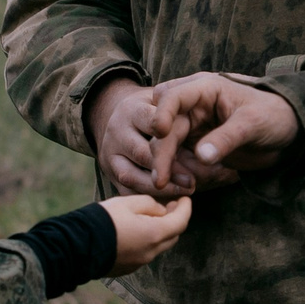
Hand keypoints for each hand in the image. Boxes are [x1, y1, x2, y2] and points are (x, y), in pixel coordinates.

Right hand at [86, 76, 193, 196]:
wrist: (125, 119)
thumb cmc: (158, 112)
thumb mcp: (167, 103)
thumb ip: (181, 110)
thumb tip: (193, 124)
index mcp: (132, 109)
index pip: (151, 121)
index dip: (168, 132)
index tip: (188, 144)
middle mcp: (117, 131)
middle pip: (141, 153)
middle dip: (169, 168)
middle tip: (192, 182)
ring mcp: (110, 154)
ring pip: (131, 176)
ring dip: (160, 189)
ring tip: (186, 191)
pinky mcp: (111, 173)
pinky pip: (128, 191)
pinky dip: (150, 198)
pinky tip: (172, 201)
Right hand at [101, 194, 192, 271]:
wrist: (77, 246)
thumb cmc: (103, 220)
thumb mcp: (127, 203)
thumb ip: (149, 204)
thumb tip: (160, 211)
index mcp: (154, 234)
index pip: (181, 221)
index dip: (186, 208)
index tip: (185, 198)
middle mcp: (151, 252)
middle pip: (173, 235)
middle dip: (175, 219)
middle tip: (170, 204)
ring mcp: (140, 263)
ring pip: (159, 245)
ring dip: (161, 231)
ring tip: (152, 216)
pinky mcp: (128, 268)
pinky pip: (145, 253)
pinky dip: (147, 240)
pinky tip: (136, 230)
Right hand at [145, 73, 301, 191]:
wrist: (287, 134)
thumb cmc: (273, 117)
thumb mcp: (253, 124)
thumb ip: (227, 138)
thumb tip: (202, 157)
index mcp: (205, 89)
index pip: (173, 97)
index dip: (162, 113)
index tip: (160, 132)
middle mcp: (194, 106)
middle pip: (166, 126)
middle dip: (161, 151)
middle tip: (160, 180)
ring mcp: (193, 126)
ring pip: (167, 144)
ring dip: (166, 165)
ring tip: (173, 186)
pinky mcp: (195, 145)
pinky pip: (177, 157)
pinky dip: (176, 171)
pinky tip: (185, 186)